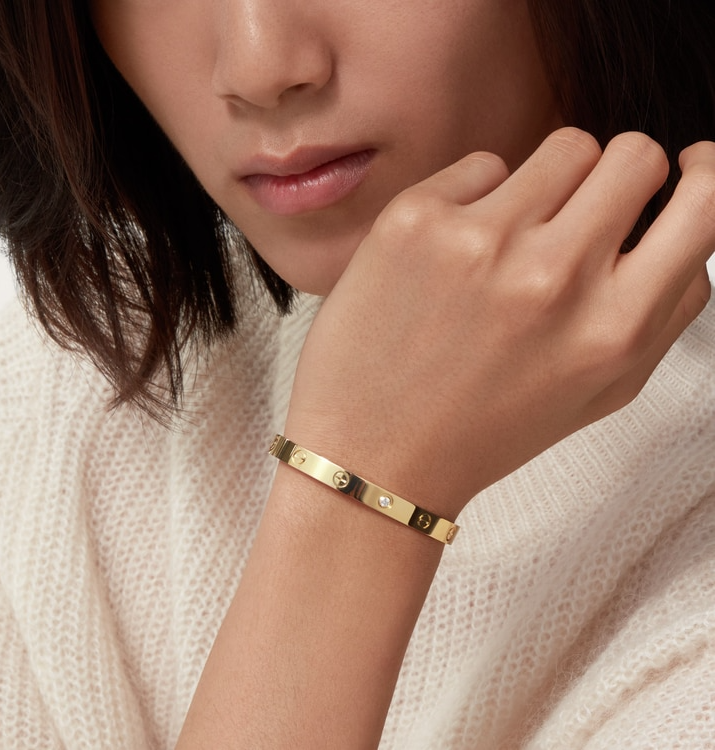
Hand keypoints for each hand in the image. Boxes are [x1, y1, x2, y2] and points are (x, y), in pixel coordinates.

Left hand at [285, 128, 713, 517]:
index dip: (703, 172)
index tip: (685, 168)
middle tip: (579, 218)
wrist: (374, 454)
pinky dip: (477, 200)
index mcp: (613, 328)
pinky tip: (450, 256)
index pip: (706, 200)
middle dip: (616, 179)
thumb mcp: (599, 391)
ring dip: (548, 187)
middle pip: (630, 154)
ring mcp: (482, 240)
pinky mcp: (415, 219)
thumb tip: (688, 212)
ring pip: (562, 147)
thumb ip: (663, 309)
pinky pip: (482, 165)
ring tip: (509, 245)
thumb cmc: (486, 428)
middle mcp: (554, 276)